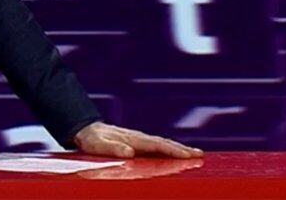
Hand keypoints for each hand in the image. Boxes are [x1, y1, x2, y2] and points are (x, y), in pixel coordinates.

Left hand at [72, 121, 203, 158]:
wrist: (85, 130)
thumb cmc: (92, 140)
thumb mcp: (98, 145)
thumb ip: (112, 148)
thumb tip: (129, 152)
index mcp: (132, 139)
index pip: (157, 145)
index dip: (173, 150)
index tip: (188, 155)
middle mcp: (138, 138)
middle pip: (164, 143)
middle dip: (181, 149)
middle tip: (199, 155)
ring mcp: (138, 140)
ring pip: (162, 144)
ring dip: (177, 149)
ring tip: (194, 155)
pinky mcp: (136, 144)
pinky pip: (156, 147)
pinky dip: (168, 150)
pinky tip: (174, 155)